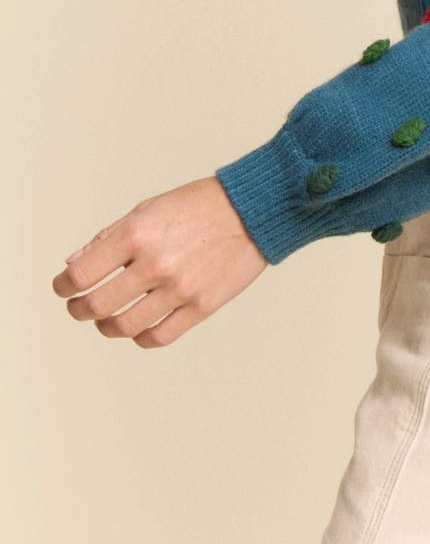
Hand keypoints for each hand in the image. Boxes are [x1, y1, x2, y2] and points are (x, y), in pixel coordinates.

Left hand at [52, 176, 267, 348]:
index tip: (62, 288)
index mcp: (137, 233)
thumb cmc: (200, 205)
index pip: (80, 275)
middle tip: (78, 307)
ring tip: (106, 321)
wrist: (253, 210)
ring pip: (124, 326)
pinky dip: (140, 338)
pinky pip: (159, 337)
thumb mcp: (148, 208)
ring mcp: (179, 288)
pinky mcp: (201, 306)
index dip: (63, 287)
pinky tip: (137, 328)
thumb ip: (109, 237)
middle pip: (97, 306)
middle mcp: (155, 263)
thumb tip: (74, 264)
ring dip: (106, 327)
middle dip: (79, 310)